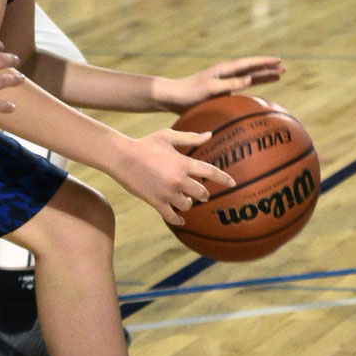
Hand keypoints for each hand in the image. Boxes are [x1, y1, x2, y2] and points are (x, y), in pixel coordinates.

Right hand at [115, 130, 234, 224]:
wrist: (122, 157)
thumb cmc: (146, 144)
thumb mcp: (169, 136)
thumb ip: (191, 137)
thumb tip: (210, 135)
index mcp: (184, 163)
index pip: (211, 172)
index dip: (224, 179)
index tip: (232, 183)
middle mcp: (179, 180)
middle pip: (201, 193)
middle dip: (203, 194)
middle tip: (202, 194)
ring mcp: (168, 193)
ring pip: (187, 205)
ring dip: (189, 204)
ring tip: (186, 201)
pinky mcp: (156, 202)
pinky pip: (172, 216)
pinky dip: (178, 219)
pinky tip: (181, 220)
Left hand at [155, 57, 284, 113]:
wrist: (173, 97)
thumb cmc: (190, 92)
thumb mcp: (211, 88)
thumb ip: (230, 84)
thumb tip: (250, 79)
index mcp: (225, 70)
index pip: (249, 64)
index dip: (264, 62)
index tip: (278, 60)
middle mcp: (226, 74)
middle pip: (251, 69)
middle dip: (267, 68)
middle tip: (284, 67)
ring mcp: (224, 81)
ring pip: (248, 77)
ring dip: (262, 76)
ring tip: (278, 75)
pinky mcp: (221, 91)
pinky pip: (241, 86)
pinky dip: (251, 86)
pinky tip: (256, 88)